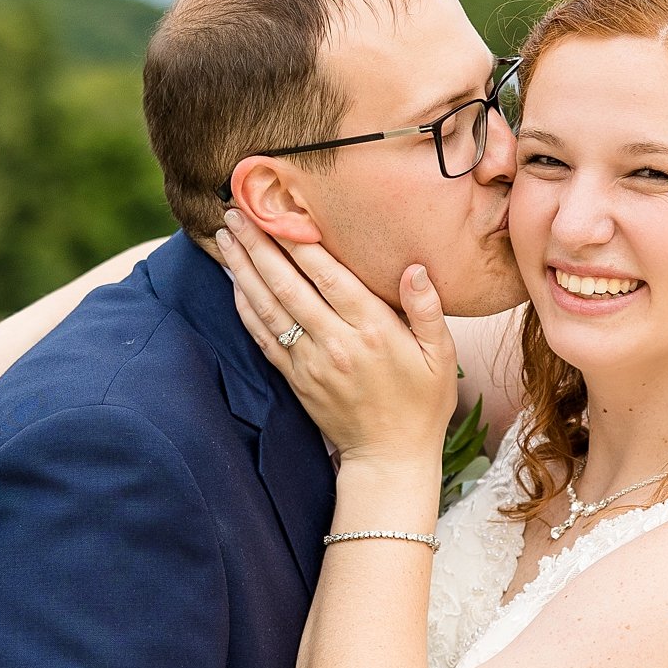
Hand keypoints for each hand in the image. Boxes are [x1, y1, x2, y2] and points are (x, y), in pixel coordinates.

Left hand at [217, 214, 457, 467]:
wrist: (390, 458)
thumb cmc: (422, 403)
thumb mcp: (441, 356)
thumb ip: (428, 309)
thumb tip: (415, 267)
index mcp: (373, 330)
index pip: (328, 276)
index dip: (299, 241)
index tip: (279, 209)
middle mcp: (337, 343)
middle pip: (289, 285)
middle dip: (260, 245)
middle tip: (237, 212)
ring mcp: (311, 363)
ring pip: (269, 308)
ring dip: (244, 269)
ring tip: (226, 236)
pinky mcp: (295, 379)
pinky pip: (263, 337)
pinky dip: (244, 308)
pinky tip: (233, 281)